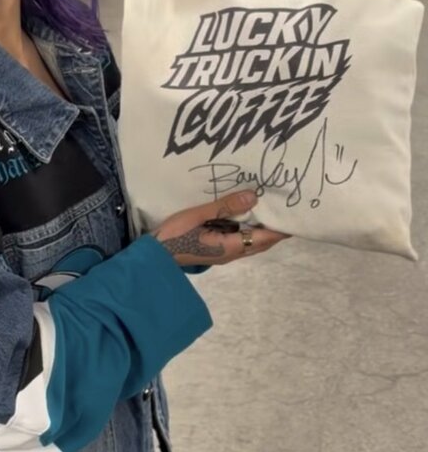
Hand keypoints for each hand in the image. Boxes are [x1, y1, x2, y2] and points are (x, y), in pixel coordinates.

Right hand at [154, 190, 287, 266]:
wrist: (155, 255)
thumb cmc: (175, 235)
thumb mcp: (199, 215)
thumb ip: (226, 206)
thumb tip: (254, 197)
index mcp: (231, 246)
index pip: (265, 237)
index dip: (282, 228)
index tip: (295, 215)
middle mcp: (232, 253)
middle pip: (261, 242)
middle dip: (276, 229)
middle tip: (286, 209)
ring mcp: (223, 253)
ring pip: (251, 242)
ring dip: (262, 229)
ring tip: (270, 210)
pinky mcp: (216, 250)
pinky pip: (239, 240)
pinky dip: (248, 229)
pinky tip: (245, 216)